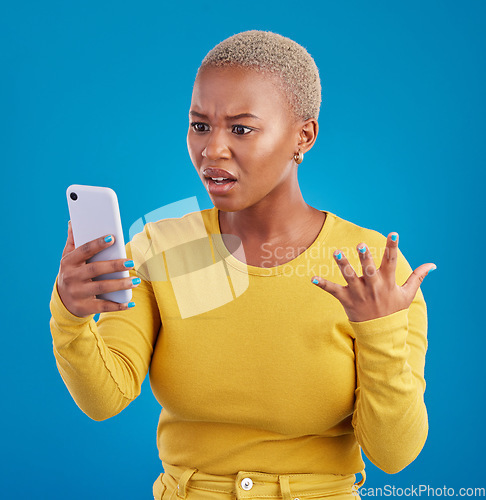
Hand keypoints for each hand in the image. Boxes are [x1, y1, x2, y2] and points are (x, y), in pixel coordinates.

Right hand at [56, 221, 139, 317]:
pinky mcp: (84, 307)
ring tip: (136, 281)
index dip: (97, 244)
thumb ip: (73, 241)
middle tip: (131, 263)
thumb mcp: (69, 258)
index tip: (112, 238)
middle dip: (115, 266)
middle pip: (95, 269)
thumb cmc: (72, 274)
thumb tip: (73, 222)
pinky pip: (103, 306)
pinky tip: (130, 303)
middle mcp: (71, 277)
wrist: (63, 302)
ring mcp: (77, 293)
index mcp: (68, 262)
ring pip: (102, 288)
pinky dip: (117, 306)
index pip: (84, 250)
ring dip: (120, 285)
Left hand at [311, 233, 435, 321]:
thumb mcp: (407, 294)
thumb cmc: (394, 310)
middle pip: (369, 269)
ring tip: (336, 252)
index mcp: (388, 282)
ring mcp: (359, 293)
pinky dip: (322, 284)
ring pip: (349, 277)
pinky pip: (333, 291)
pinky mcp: (346, 300)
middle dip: (365, 257)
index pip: (391, 262)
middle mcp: (373, 287)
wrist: (381, 334)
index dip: (392, 247)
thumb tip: (432, 264)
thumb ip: (417, 277)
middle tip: (361, 244)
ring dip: (343, 265)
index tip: (393, 234)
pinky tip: (312, 278)